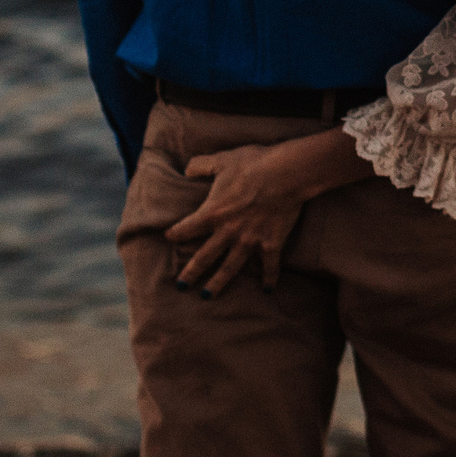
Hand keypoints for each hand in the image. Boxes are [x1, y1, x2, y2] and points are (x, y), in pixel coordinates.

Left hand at [164, 129, 371, 295]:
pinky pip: (269, 265)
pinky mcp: (271, 243)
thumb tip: (187, 169)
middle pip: (205, 256)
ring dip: (218, 283)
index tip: (169, 238)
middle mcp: (228, 231)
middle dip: (191, 272)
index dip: (176, 233)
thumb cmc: (253, 164)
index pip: (187, 228)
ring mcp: (250, 240)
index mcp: (213, 213)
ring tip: (208, 296)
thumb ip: (201, 165)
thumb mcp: (222, 160)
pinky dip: (269, 278)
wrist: (286, 173)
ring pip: (230, 267)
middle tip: (181, 286)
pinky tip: (267, 290)